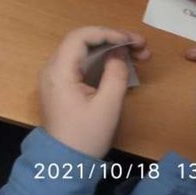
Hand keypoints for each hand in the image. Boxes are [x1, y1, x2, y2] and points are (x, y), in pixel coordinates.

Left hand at [39, 27, 149, 158]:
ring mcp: (57, 76)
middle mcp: (53, 68)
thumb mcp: (107, 106)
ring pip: (84, 52)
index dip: (107, 33)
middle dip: (113, 40)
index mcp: (59, 71)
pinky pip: (82, 65)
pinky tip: (124, 65)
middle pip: (83, 42)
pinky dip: (103, 62)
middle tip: (142, 46)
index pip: (80, 37)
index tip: (130, 40)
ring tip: (140, 55)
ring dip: (111, 50)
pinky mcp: (63, 85)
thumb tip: (118, 53)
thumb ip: (115, 75)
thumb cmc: (85, 136)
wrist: (64, 161)